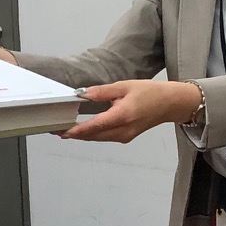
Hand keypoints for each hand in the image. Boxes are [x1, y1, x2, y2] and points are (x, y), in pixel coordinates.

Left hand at [61, 80, 200, 142]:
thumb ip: (102, 92)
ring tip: (65, 128)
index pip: (93, 127)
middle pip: (92, 136)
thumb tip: (82, 94)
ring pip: (97, 138)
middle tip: (56, 128)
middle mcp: (122, 130)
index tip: (60, 130)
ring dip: (82, 135)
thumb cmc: (149, 92)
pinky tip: (83, 129)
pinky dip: (92, 134)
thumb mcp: (124, 86)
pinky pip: (104, 137)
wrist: (170, 104)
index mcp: (122, 116)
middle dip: (74, 134)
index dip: (75, 130)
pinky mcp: (125, 137)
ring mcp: (124, 136)